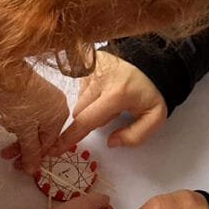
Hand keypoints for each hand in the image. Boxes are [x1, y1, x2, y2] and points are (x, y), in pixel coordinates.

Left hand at [0, 67, 68, 173]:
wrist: (3, 71)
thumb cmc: (19, 100)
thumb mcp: (25, 131)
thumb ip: (30, 151)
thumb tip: (32, 169)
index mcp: (61, 115)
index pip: (49, 143)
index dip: (34, 156)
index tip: (20, 165)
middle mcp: (57, 105)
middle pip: (40, 133)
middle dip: (22, 144)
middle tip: (7, 155)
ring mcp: (46, 96)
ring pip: (33, 123)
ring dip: (18, 131)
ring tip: (5, 126)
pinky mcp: (33, 89)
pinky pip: (29, 112)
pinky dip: (18, 119)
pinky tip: (6, 116)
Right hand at [50, 51, 166, 154]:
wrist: (153, 64)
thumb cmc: (151, 92)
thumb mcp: (154, 118)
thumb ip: (135, 136)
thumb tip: (111, 142)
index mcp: (116, 94)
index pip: (86, 120)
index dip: (69, 137)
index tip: (54, 148)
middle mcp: (100, 77)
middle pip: (80, 112)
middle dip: (93, 118)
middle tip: (114, 111)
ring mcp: (92, 67)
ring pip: (80, 100)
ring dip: (92, 105)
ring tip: (111, 98)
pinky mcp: (87, 60)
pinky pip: (81, 87)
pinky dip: (91, 93)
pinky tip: (106, 88)